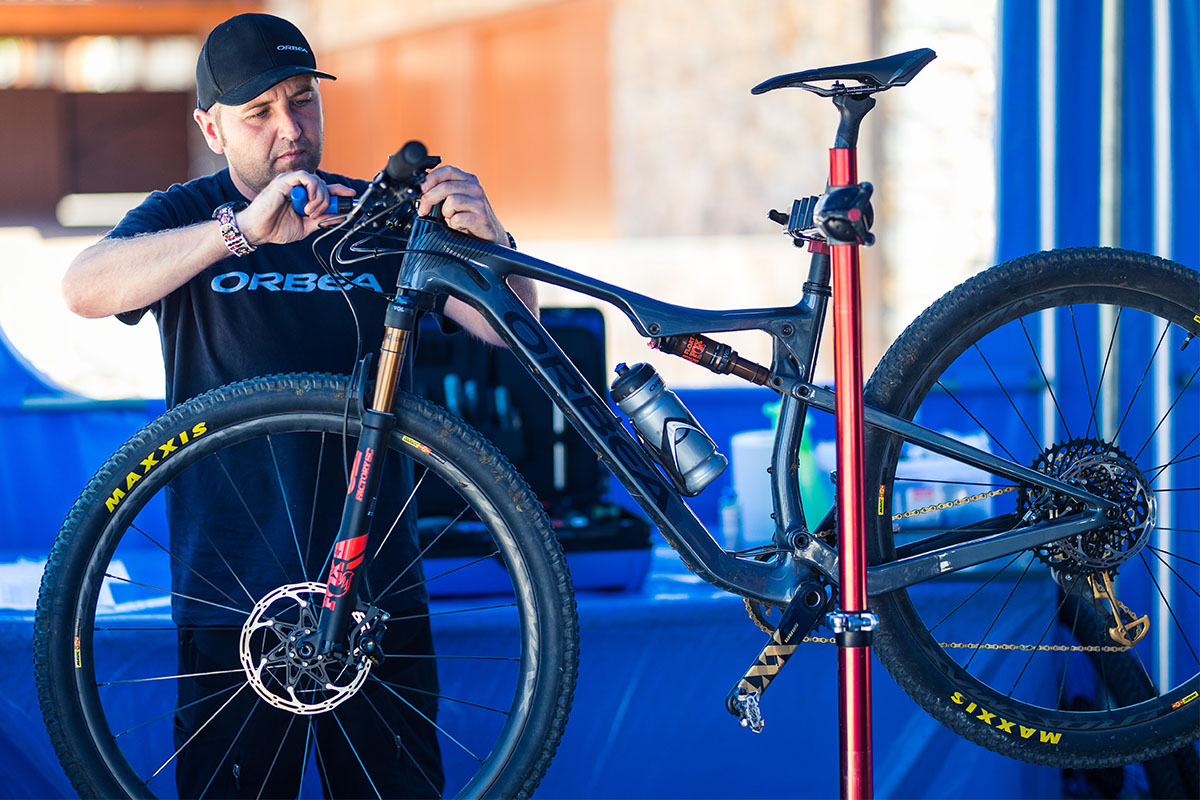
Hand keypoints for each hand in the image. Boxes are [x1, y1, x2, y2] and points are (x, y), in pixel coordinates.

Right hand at [235, 171, 354, 245]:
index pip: (326, 189)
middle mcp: (298, 187)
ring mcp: (291, 182)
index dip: (339, 190)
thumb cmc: (276, 227)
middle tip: (317, 215)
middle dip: (328, 201)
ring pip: (317, 181)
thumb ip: (322, 221)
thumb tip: (340, 216)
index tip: (351, 195)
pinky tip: (306, 205)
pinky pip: (306, 178)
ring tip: (310, 212)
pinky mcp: (284, 181)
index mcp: (303, 196)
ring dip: (320, 198)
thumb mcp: (306, 227)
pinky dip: (311, 191)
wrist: (258, 231)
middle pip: (324, 185)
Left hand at [418, 166, 508, 245]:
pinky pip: (458, 218)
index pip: (447, 170)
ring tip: (451, 218)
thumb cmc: (469, 216)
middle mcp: (475, 188)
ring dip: (445, 213)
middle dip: (429, 199)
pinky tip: (459, 226)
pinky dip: (454, 224)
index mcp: (468, 179)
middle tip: (423, 210)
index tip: (421, 190)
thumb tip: (421, 192)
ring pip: (451, 201)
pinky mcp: (482, 217)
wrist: (489, 235)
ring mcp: (480, 202)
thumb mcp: (456, 199)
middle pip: (445, 187)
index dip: (431, 178)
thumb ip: (443, 191)